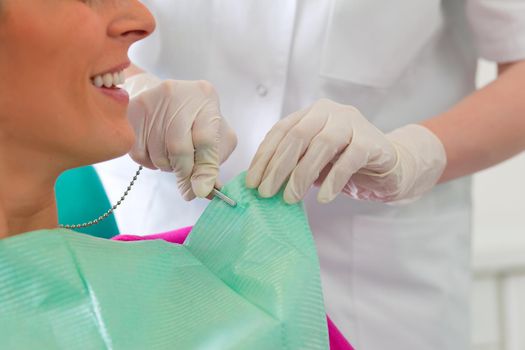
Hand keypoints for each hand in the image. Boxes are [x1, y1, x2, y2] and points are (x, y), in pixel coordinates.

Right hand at [125, 73, 236, 199]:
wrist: (163, 97)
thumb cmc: (195, 118)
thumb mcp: (215, 133)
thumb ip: (215, 161)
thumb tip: (207, 190)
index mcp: (205, 96)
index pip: (206, 140)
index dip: (204, 169)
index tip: (202, 190)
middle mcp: (177, 94)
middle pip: (179, 148)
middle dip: (185, 174)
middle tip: (188, 190)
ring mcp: (151, 102)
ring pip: (159, 154)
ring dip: (168, 167)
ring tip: (174, 157)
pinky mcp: (131, 114)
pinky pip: (139, 154)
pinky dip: (151, 163)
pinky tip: (158, 151)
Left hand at [246, 99, 445, 203]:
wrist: (390, 167)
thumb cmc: (344, 165)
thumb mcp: (313, 163)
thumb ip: (292, 165)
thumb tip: (260, 183)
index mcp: (311, 113)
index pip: (281, 131)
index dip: (264, 157)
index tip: (252, 183)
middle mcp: (330, 111)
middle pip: (297, 136)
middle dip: (278, 167)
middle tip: (266, 193)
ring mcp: (352, 122)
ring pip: (322, 145)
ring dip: (302, 175)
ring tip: (290, 199)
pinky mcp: (372, 140)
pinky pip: (349, 159)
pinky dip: (333, 180)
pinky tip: (323, 198)